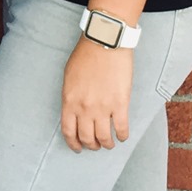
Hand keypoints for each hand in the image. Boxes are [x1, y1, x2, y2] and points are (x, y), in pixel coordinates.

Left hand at [60, 37, 132, 152]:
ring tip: (110, 144)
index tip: (78, 148)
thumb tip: (74, 112)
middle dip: (91, 145)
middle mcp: (84, 108)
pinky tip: (123, 136)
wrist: (104, 42)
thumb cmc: (85, 56)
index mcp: (69, 101)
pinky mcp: (120, 104)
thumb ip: (70, 97)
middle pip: (87, 137)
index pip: (69, 131)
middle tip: (95, 146)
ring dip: (107, 144)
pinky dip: (123, 136)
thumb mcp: (69, 78)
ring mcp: (103, 107)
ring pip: (104, 137)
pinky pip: (122, 128)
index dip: (73, 143)